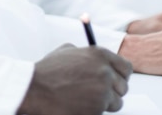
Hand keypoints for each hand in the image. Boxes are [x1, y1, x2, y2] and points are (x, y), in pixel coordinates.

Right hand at [17, 44, 131, 114]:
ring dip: (104, 104)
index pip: (126, 68)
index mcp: (99, 54)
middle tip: (98, 94)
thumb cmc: (47, 71)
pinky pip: (104, 112)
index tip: (115, 81)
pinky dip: (94, 112)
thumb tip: (97, 60)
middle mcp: (105, 71)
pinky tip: (78, 106)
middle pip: (124, 87)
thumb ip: (85, 53)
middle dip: (113, 92)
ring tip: (85, 101)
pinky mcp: (98, 107)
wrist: (35, 89)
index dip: (121, 76)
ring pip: (117, 102)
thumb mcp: (66, 51)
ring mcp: (103, 90)